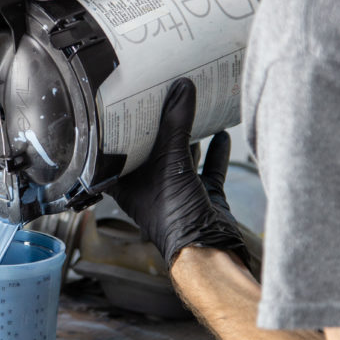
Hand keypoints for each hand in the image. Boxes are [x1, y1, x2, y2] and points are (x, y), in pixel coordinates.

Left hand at [108, 78, 249, 268]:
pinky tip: (221, 133)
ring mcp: (177, 191)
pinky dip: (214, 151)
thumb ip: (176, 124)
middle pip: (153, 149)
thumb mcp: (171, 162)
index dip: (121, 126)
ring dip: (188, 135)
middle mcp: (149, 186)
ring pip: (182, 156)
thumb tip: (181, 87)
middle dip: (160, 124)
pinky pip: (208, 168)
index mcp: (128, 183)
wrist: (208, 251)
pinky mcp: (202, 195)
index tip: (127, 101)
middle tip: (164, 95)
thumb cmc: (175, 216)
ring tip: (192, 107)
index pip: (118, 149)